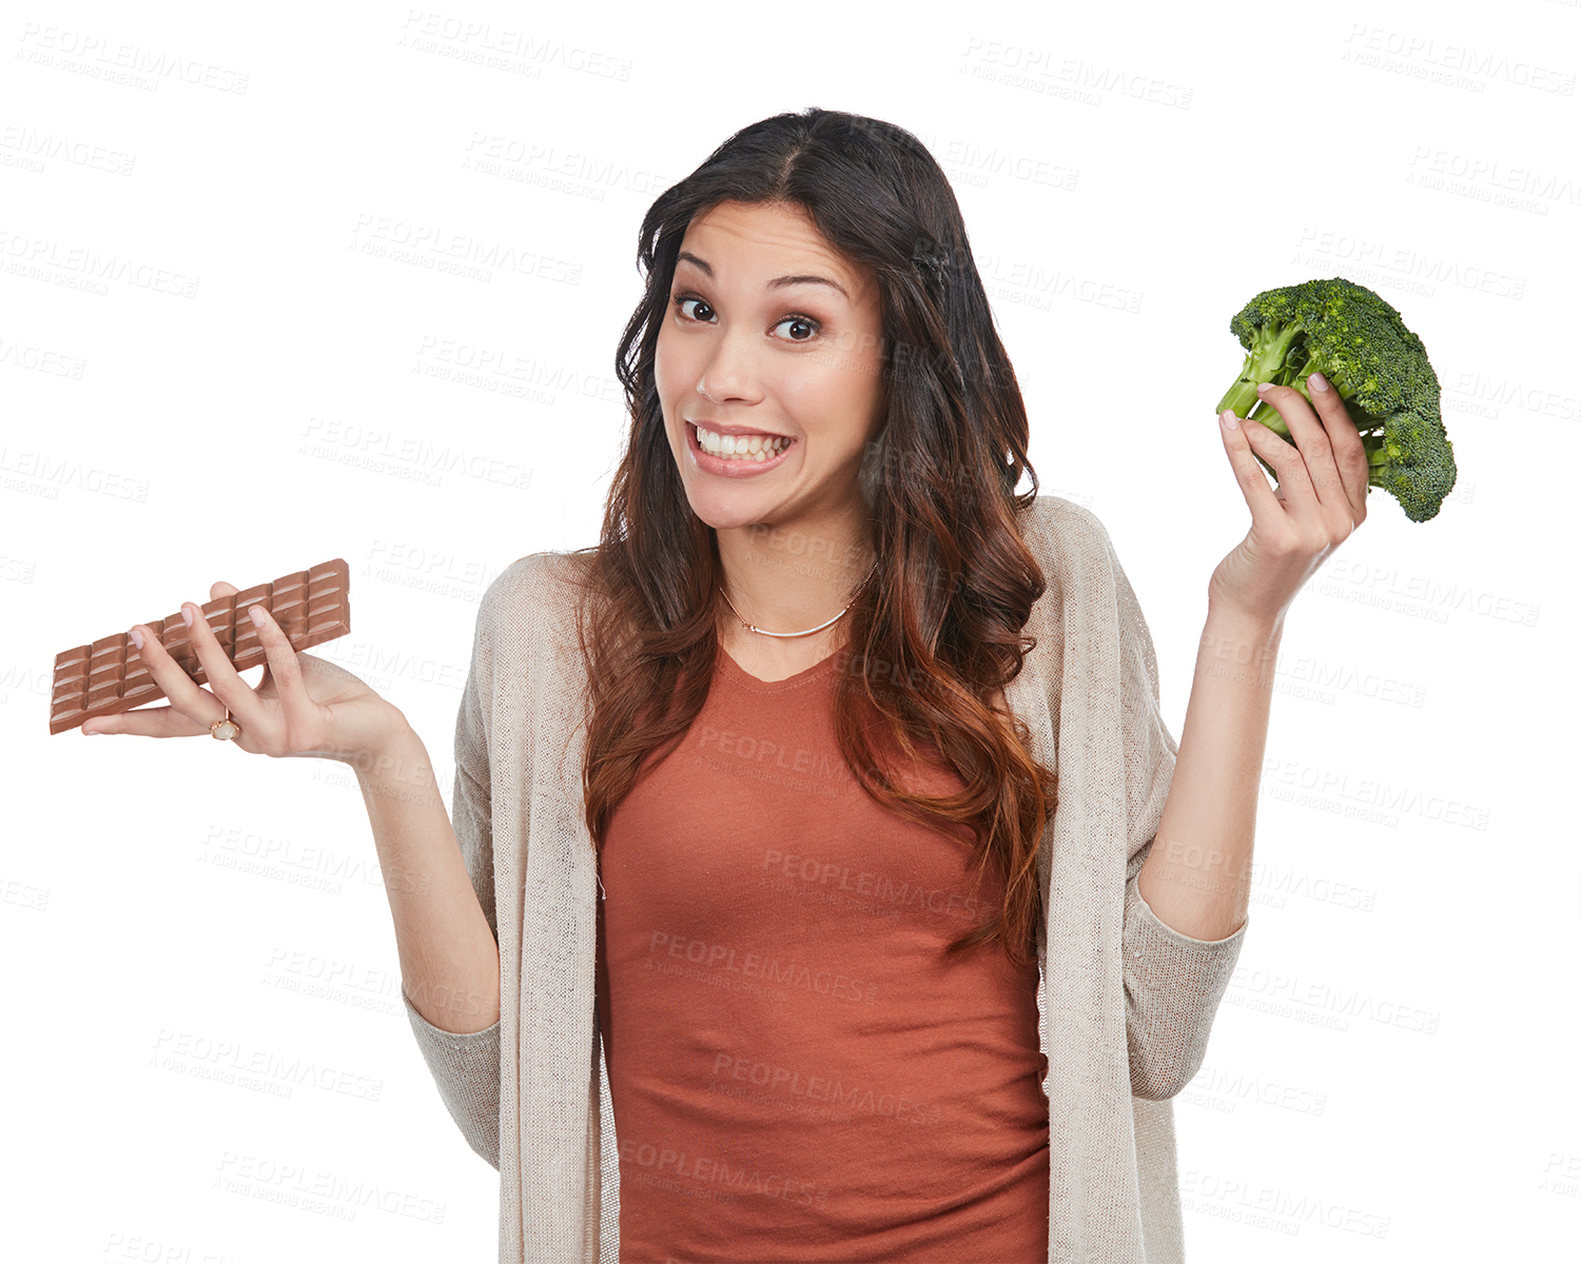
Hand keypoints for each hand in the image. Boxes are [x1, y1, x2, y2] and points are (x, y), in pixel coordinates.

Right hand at [79, 580, 404, 765]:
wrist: (380, 731)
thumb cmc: (329, 696)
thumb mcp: (283, 661)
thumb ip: (248, 636)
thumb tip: (217, 588)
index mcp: (232, 725)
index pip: (172, 725)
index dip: (130, 724)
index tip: (84, 723)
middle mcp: (245, 737)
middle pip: (187, 706)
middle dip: (159, 669)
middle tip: (136, 633)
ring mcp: (273, 735)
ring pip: (226, 690)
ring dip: (206, 647)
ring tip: (189, 609)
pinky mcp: (304, 725)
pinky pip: (282, 673)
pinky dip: (270, 639)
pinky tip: (256, 609)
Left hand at [1208, 375, 1369, 625]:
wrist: (1250, 611)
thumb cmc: (1272, 560)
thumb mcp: (1306, 521)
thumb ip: (1313, 485)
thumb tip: (1292, 425)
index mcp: (1356, 514)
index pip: (1353, 449)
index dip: (1335, 410)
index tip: (1317, 378)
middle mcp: (1341, 522)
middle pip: (1323, 447)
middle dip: (1297, 408)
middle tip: (1270, 387)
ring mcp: (1313, 532)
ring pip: (1291, 459)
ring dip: (1262, 428)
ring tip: (1241, 414)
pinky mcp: (1278, 538)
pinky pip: (1255, 480)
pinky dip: (1239, 448)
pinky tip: (1227, 426)